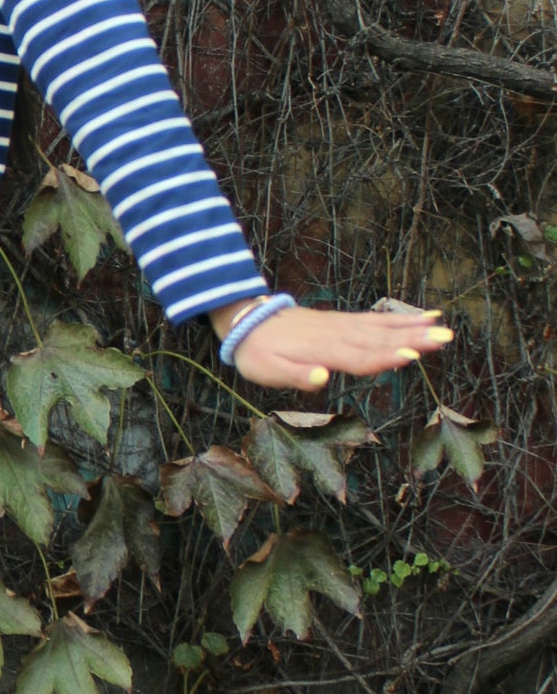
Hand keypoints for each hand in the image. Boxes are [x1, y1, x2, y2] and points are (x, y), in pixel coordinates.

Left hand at [212, 298, 452, 393]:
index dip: (385, 357)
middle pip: (380, 339)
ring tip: (443, 327)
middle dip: (413, 339)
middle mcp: (339, 335)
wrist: (247, 321)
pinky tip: (423, 316)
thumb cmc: (258, 353)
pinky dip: (401, 318)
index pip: (359, 356)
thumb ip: (297, 375)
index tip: (413, 355)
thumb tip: (322, 377)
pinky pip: (377, 319)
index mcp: (323, 350)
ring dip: (414, 327)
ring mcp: (344, 326)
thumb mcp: (269, 371)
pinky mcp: (345, 322)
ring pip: (383, 327)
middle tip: (444, 338)